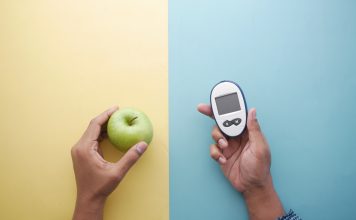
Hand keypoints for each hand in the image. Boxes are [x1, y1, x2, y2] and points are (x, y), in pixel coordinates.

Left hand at [71, 106, 147, 219]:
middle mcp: (79, 147)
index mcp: (85, 148)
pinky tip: (111, 133)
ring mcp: (79, 151)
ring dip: (104, 126)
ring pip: (91, 132)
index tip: (116, 109)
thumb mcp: (118, 172)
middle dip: (106, 118)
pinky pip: (92, 139)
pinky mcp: (82, 154)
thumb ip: (131, 157)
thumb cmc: (100, 187)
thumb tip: (143, 144)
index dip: (106, 115)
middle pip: (92, 126)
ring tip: (117, 121)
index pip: (95, 125)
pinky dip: (101, 134)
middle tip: (119, 113)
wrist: (89, 199)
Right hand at [197, 104, 283, 219]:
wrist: (251, 186)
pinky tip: (223, 159)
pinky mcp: (221, 155)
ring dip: (217, 138)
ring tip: (224, 147)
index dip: (227, 107)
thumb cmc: (260, 167)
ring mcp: (228, 145)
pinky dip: (215, 153)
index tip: (218, 99)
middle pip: (222, 121)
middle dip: (211, 114)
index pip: (236, 115)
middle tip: (202, 108)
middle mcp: (236, 136)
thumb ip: (254, 129)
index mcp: (247, 132)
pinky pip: (213, 149)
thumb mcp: (260, 147)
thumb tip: (252, 111)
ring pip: (215, 134)